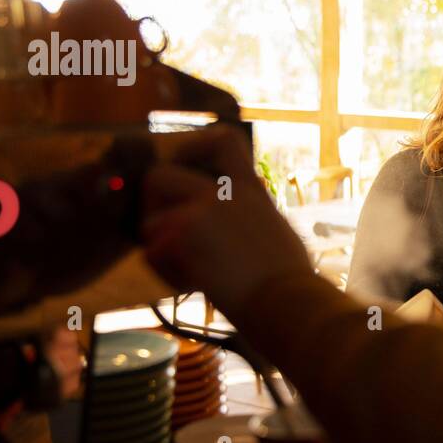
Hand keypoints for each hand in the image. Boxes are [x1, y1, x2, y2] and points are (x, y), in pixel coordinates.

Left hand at [141, 125, 311, 319]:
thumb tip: (249, 217)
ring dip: (161, 250)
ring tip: (189, 270)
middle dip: (152, 206)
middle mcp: (221, 195)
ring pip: (149, 223)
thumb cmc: (292, 281)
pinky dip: (166, 274)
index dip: (193, 148)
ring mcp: (199, 213)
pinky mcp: (182, 239)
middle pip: (159, 176)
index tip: (187, 166)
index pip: (222, 140)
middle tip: (166, 231)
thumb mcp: (278, 230)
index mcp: (249, 189)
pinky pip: (151, 255)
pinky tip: (193, 285)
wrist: (287, 302)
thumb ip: (253, 215)